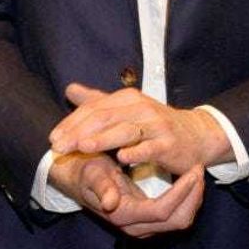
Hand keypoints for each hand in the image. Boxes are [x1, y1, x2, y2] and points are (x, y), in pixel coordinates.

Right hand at [48, 152, 204, 237]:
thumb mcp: (91, 173)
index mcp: (123, 215)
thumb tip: (110, 202)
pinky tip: (188, 180)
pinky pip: (174, 214)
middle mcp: (135, 226)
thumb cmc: (83, 170)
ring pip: (179, 220)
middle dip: (193, 196)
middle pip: (177, 220)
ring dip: (192, 198)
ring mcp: (142, 224)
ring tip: (197, 172)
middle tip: (200, 169)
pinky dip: (185, 198)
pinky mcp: (146, 217)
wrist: (73, 177)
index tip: (193, 170)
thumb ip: (101, 187)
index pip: (162, 211)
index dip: (181, 193)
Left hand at [49, 84, 231, 173]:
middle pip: (104, 118)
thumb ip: (97, 100)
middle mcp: (140, 107)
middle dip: (79, 133)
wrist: (195, 134)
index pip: (93, 109)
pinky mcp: (169, 143)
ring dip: (102, 139)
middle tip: (59, 146)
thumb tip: (69, 89)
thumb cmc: (154, 123)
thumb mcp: (126, 108)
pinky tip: (122, 159)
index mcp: (127, 98)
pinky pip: (151, 148)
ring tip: (82, 147)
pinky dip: (137, 152)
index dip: (71, 123)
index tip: (53, 138)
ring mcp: (156, 125)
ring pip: (125, 131)